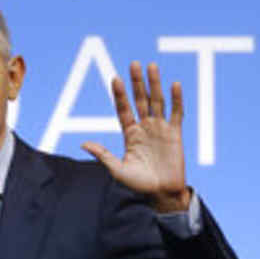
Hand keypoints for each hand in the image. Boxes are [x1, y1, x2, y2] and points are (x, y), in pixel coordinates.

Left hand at [82, 61, 191, 212]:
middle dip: (137, 82)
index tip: (115, 79)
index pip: (124, 110)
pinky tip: (174, 85)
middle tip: (134, 64)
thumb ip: (103, 155)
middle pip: (140, 100)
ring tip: (151, 66)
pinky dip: (176, 99)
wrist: (162, 194)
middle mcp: (144, 128)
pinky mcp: (175, 134)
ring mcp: (160, 129)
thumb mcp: (118, 170)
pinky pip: (176, 113)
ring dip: (154, 84)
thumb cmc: (139, 185)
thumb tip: (83, 144)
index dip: (120, 95)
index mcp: (130, 134)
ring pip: (157, 101)